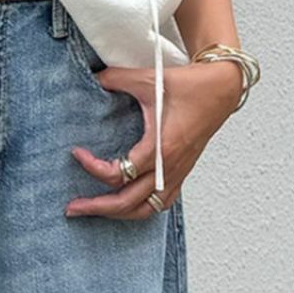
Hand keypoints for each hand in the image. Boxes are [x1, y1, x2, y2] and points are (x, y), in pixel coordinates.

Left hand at [66, 59, 242, 218]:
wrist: (222, 88)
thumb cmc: (190, 85)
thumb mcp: (147, 78)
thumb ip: (116, 79)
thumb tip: (93, 78)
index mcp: (160, 147)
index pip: (119, 174)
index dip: (93, 168)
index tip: (77, 153)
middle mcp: (169, 167)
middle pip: (128, 203)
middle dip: (97, 208)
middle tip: (72, 207)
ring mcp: (177, 173)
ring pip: (145, 210)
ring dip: (118, 214)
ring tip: (96, 210)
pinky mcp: (181, 173)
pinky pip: (160, 202)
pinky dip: (140, 208)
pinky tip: (124, 204)